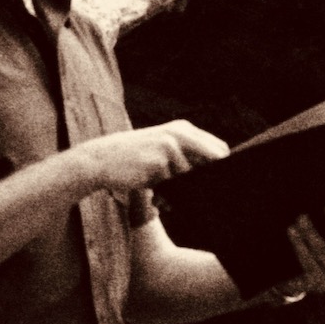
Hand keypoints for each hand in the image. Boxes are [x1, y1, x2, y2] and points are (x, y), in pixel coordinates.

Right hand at [79, 120, 228, 193]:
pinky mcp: (160, 160)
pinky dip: (166, 193)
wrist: (102, 160)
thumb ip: (187, 159)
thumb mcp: (162, 152)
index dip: (223, 167)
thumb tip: (217, 175)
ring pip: (191, 176)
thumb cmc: (134, 160)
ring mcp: (170, 145)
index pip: (219, 149)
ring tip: (160, 192)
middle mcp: (179, 133)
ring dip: (180, 190)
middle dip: (209, 179)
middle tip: (198, 193)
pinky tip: (151, 191)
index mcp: (183, 129)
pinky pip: (174, 184)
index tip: (219, 183)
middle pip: (214, 160)